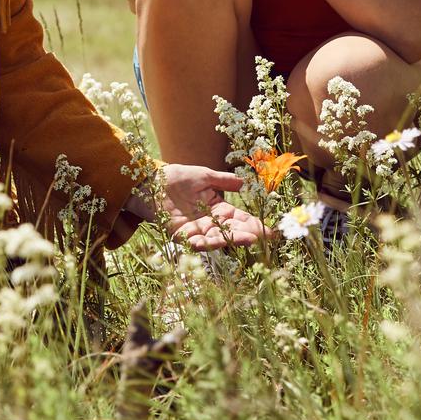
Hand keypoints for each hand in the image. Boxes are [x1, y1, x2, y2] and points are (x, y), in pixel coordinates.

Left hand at [155, 164, 271, 248]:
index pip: (239, 219)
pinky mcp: (179, 234)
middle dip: (247, 235)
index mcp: (218, 208)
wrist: (151, 181)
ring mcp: (195, 230)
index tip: (269, 231)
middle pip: (231, 232)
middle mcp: (209, 222)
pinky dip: (203, 243)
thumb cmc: (178, 177)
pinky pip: (193, 241)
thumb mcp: (205, 176)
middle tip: (263, 239)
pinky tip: (215, 243)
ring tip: (248, 240)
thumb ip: (223, 181)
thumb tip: (245, 183)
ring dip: (231, 240)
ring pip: (216, 238)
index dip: (253, 225)